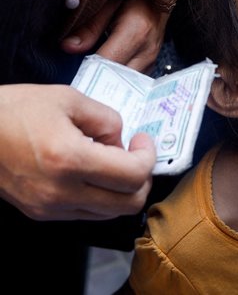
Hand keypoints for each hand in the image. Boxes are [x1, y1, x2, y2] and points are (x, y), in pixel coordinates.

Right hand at [0, 84, 155, 220]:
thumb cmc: (13, 110)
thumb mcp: (67, 99)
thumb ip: (106, 119)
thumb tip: (122, 141)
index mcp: (69, 159)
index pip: (133, 175)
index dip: (148, 156)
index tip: (143, 140)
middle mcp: (61, 192)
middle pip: (129, 203)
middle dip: (142, 178)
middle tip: (137, 155)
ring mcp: (49, 208)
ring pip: (110, 213)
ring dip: (122, 190)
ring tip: (114, 162)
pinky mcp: (40, 213)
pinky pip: (87, 213)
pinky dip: (101, 196)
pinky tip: (93, 173)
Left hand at [61, 0, 168, 72]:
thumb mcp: (108, 1)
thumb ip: (89, 26)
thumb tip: (68, 46)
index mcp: (136, 31)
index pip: (108, 63)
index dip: (88, 72)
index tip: (71, 75)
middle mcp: (147, 50)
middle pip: (118, 79)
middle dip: (96, 81)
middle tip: (77, 80)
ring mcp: (152, 59)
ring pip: (125, 84)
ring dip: (107, 82)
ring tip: (89, 77)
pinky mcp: (151, 65)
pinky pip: (131, 81)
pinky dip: (117, 79)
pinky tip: (105, 73)